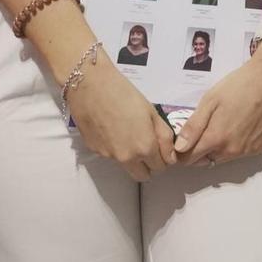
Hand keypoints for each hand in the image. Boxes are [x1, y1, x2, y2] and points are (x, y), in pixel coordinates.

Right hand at [65, 55, 177, 179]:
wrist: (90, 86)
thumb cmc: (124, 94)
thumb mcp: (152, 112)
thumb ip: (164, 137)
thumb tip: (171, 157)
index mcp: (145, 148)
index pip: (161, 167)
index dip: (163, 157)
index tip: (159, 145)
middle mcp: (127, 158)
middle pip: (143, 176)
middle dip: (148, 165)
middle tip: (146, 144)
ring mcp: (109, 156)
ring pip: (126, 166)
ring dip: (131, 156)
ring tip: (127, 131)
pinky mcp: (95, 150)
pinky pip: (111, 155)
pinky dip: (115, 147)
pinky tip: (111, 127)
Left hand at [173, 46, 261, 164]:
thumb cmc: (238, 85)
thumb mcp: (210, 100)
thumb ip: (193, 127)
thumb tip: (178, 148)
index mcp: (216, 138)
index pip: (189, 159)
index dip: (181, 152)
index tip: (180, 140)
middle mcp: (231, 151)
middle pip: (205, 161)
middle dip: (197, 151)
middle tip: (200, 128)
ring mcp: (246, 151)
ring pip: (221, 158)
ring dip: (214, 149)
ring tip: (218, 124)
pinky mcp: (258, 148)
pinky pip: (237, 154)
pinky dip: (231, 146)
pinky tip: (235, 126)